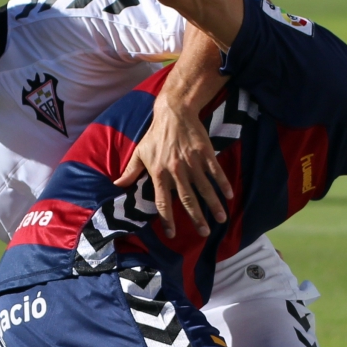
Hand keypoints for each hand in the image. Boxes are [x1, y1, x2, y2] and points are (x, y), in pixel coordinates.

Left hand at [114, 93, 231, 237]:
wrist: (174, 112)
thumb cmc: (155, 134)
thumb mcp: (140, 152)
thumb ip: (130, 171)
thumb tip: (117, 185)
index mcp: (159, 174)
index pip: (162, 202)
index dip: (167, 219)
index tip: (172, 234)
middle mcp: (176, 171)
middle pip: (187, 199)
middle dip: (196, 218)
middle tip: (204, 233)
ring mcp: (192, 162)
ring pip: (204, 188)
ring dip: (213, 205)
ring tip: (221, 219)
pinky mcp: (205, 153)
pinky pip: (215, 171)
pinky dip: (223, 183)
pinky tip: (229, 195)